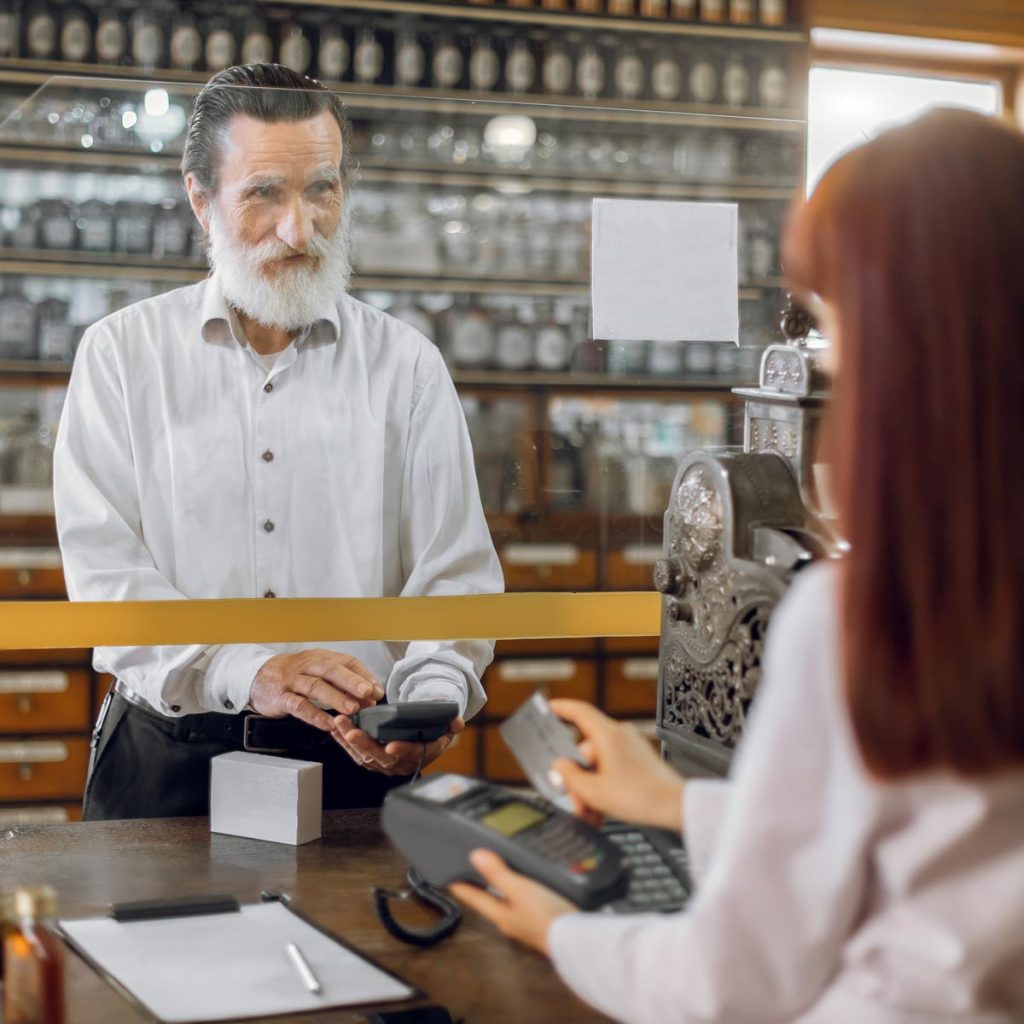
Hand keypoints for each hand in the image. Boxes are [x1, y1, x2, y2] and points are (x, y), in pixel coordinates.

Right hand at [250, 650, 383, 731]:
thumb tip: (373, 694)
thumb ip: (344, 682)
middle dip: (350, 681)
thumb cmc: (295, 675)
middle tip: (367, 693)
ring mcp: (292, 681)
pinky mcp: (280, 697)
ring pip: (315, 686)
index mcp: (321, 657)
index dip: (363, 674)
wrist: (258, 677)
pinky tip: (328, 723)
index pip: (346, 661)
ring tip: (352, 709)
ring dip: (335, 698)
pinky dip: (314, 715)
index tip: (377, 689)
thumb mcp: (319, 672)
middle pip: (330, 669)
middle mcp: (307, 665)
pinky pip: (298, 706)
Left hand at [331, 715, 464, 775]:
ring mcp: (385, 764)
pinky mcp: (372, 761)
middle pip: (381, 758)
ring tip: (339, 724)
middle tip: (352, 731)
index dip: (403, 750)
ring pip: (365, 757)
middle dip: (365, 744)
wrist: (424, 743)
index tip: (391, 745)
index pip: (412, 754)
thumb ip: (452, 725)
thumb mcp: (446, 728)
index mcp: (421, 755)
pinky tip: (335, 729)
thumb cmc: (433, 733)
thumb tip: (456, 722)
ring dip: (349, 741)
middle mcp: (401, 763)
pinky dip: (344, 742)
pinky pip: (356, 754)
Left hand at [449, 849, 574, 955]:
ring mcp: (528, 922)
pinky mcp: (543, 920)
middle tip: (472, 872)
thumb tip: (475, 857)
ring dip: (502, 887)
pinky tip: (530, 884)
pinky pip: (526, 902)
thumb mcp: (519, 890)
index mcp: (501, 915)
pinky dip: (522, 891)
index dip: (461, 886)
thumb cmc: (547, 918)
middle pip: (491, 900)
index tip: (448, 878)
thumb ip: (498, 873)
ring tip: (499, 872)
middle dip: (482, 886)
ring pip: (509, 901)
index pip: (475, 897)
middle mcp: (512, 920)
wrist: (577, 940)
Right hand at [549, 699, 685, 833]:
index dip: (561, 708)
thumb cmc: (642, 796)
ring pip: (599, 765)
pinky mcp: (639, 761)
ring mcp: (631, 748)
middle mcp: (620, 736)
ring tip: (590, 814)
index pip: (580, 712)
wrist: (675, 807)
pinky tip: (602, 811)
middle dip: (578, 780)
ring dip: (591, 789)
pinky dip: (605, 788)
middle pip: (586, 751)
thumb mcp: (595, 791)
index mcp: (608, 735)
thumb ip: (571, 777)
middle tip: (576, 802)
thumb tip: (560, 766)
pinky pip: (613, 770)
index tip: (549, 708)